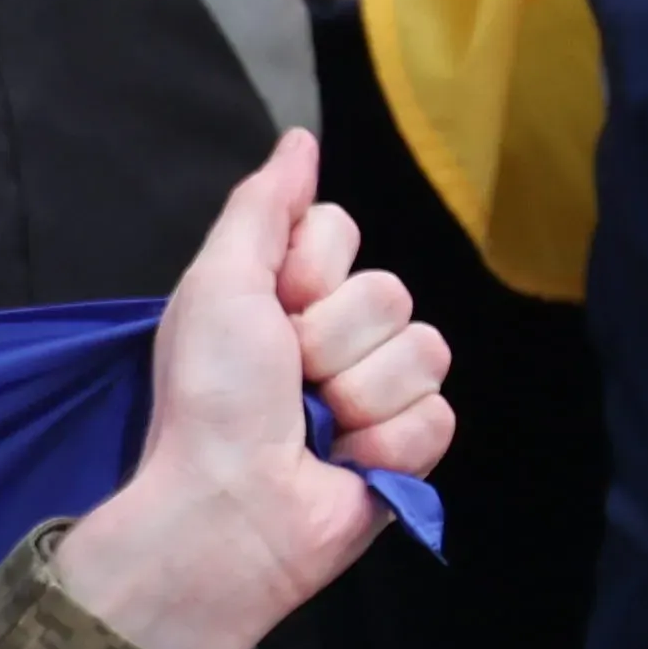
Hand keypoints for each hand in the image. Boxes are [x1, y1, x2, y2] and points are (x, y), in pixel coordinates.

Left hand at [59, 134, 451, 648]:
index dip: (307, 272)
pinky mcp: (408, 450)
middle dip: (330, 340)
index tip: (269, 311)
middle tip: (285, 382)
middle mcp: (336, 337)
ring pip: (424, 350)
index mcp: (287, 295)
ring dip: (358, 394)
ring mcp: (376, 393)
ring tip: (311, 429)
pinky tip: (346, 463)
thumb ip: (263, 208)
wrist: (228, 507)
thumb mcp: (220, 284)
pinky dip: (386, 442)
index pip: (342, 234)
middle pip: (389, 291)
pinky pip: (437, 414)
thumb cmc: (210, 398)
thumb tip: (300, 141)